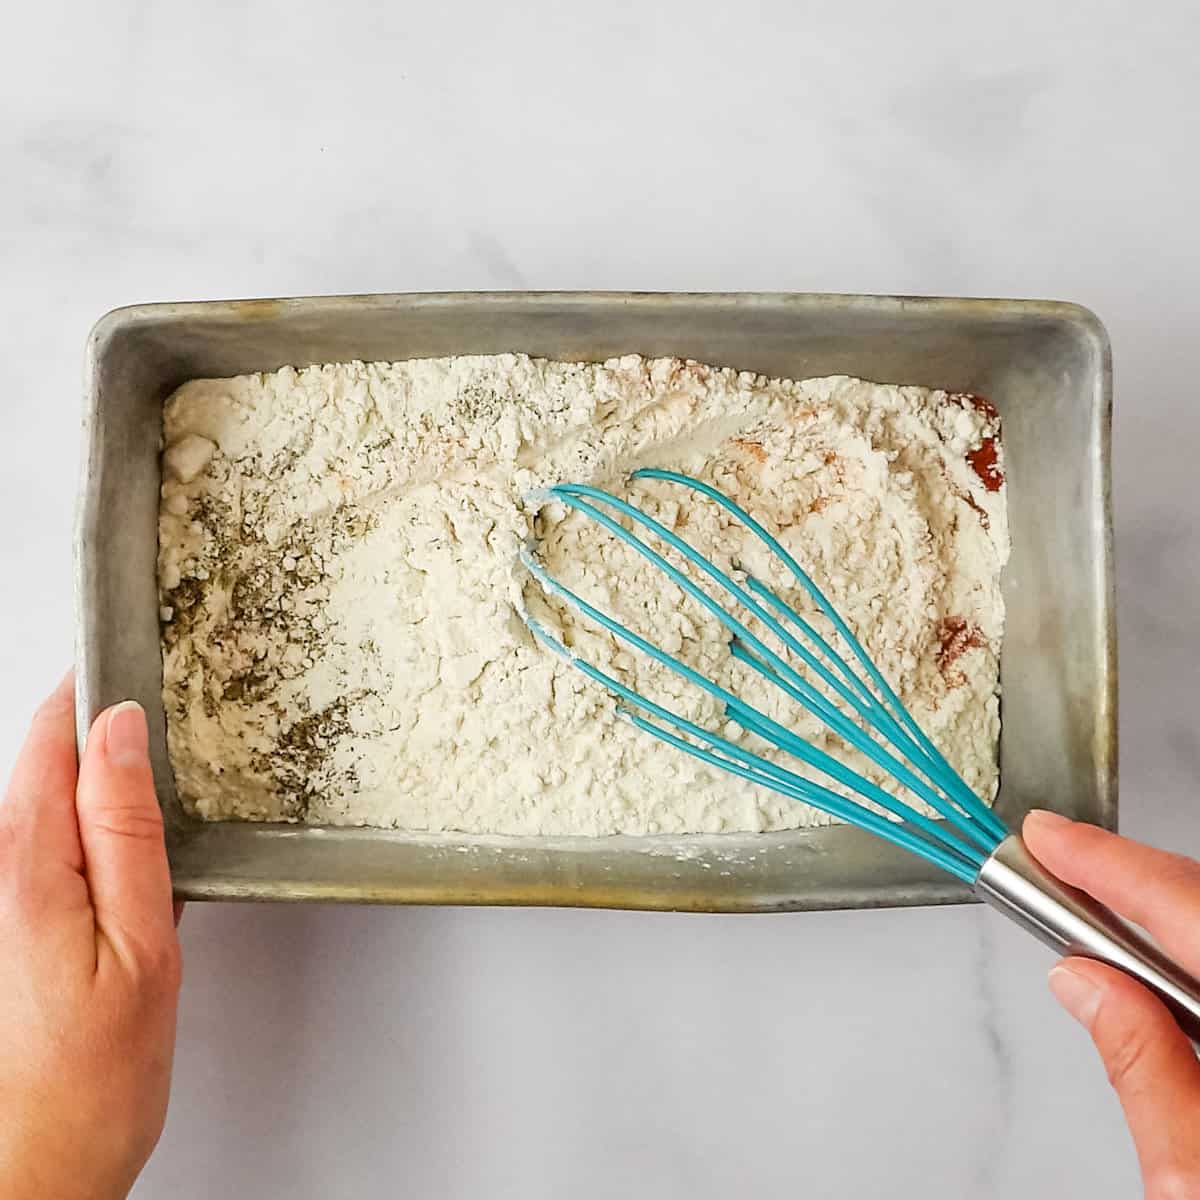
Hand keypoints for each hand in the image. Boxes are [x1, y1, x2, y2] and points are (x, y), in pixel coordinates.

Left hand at [0, 675, 180, 1199]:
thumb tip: (121, 731)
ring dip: (102, 770)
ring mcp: (4, 893)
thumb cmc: (94, 1076)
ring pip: (53, 793)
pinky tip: (135, 831)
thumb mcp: (141, 942)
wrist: (39, 1165)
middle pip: (48, 755)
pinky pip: (56, 837)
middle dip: (103, 723)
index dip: (97, 687)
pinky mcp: (16, 918)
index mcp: (29, 864)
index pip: (53, 733)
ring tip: (159, 759)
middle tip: (166, 704)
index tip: (143, 661)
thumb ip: (127, 830)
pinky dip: (97, 818)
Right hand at [1024, 809, 1199, 1197]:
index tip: (1053, 839)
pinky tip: (1170, 978)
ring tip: (1102, 926)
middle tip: (1062, 870)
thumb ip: (1142, 1068)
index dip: (1115, 867)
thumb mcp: (1196, 1180)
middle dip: (1140, 887)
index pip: (1197, 917)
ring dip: (1176, 928)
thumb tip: (1085, 979)